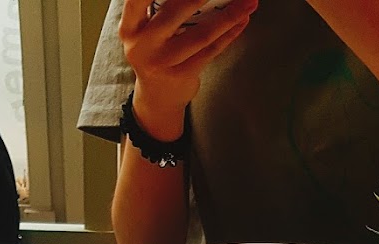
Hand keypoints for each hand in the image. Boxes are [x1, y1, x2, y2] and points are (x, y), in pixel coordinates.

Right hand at [119, 0, 255, 139]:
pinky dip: (230, 32)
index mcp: (129, 28)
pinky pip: (211, 50)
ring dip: (229, 15)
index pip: (137, 0)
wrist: (157, 98)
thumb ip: (159, 9)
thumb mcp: (144, 31)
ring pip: (200, 34)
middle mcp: (142, 45)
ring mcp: (164, 62)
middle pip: (173, 12)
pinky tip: (242, 19)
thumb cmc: (154, 52)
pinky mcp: (183, 75)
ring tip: (248, 1)